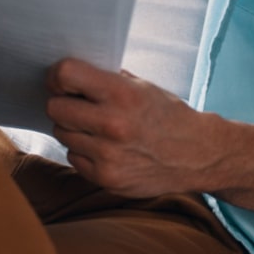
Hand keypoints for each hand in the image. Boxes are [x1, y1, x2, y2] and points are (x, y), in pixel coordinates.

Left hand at [46, 59, 218, 197]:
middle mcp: (113, 125)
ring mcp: (108, 155)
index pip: (65, 74)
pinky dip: (83, 152)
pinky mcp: (107, 178)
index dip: (58, 76)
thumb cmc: (166, 115)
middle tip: (79, 105)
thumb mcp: (141, 86)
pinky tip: (105, 147)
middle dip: (63, 104)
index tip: (61, 81)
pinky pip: (73, 157)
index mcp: (122, 94)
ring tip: (98, 128)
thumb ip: (104, 79)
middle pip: (55, 108)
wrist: (198, 154)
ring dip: (74, 129)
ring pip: (62, 133)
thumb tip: (65, 74)